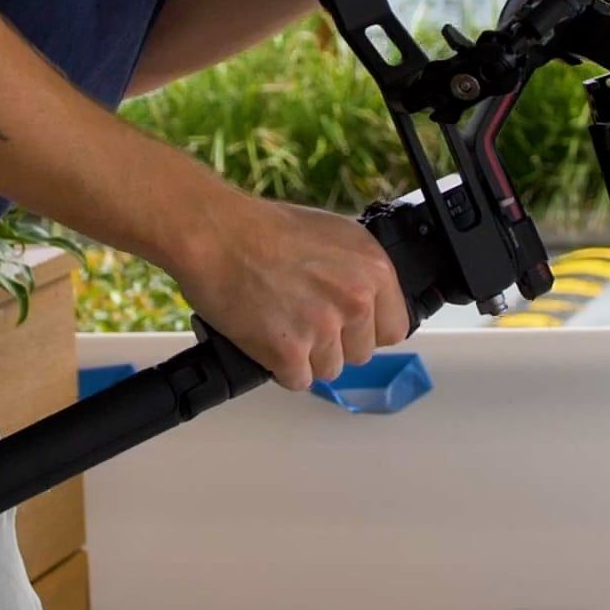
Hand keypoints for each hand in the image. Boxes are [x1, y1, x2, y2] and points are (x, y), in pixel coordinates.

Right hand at [166, 193, 416, 388]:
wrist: (215, 233)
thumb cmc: (262, 229)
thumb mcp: (332, 236)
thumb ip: (358, 273)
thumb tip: (370, 303)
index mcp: (375, 268)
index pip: (394, 328)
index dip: (364, 329)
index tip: (344, 324)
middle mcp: (357, 299)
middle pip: (361, 353)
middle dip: (333, 343)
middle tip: (300, 317)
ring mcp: (325, 327)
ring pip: (329, 370)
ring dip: (304, 356)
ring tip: (279, 322)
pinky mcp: (291, 352)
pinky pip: (297, 380)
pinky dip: (278, 367)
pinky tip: (265, 336)